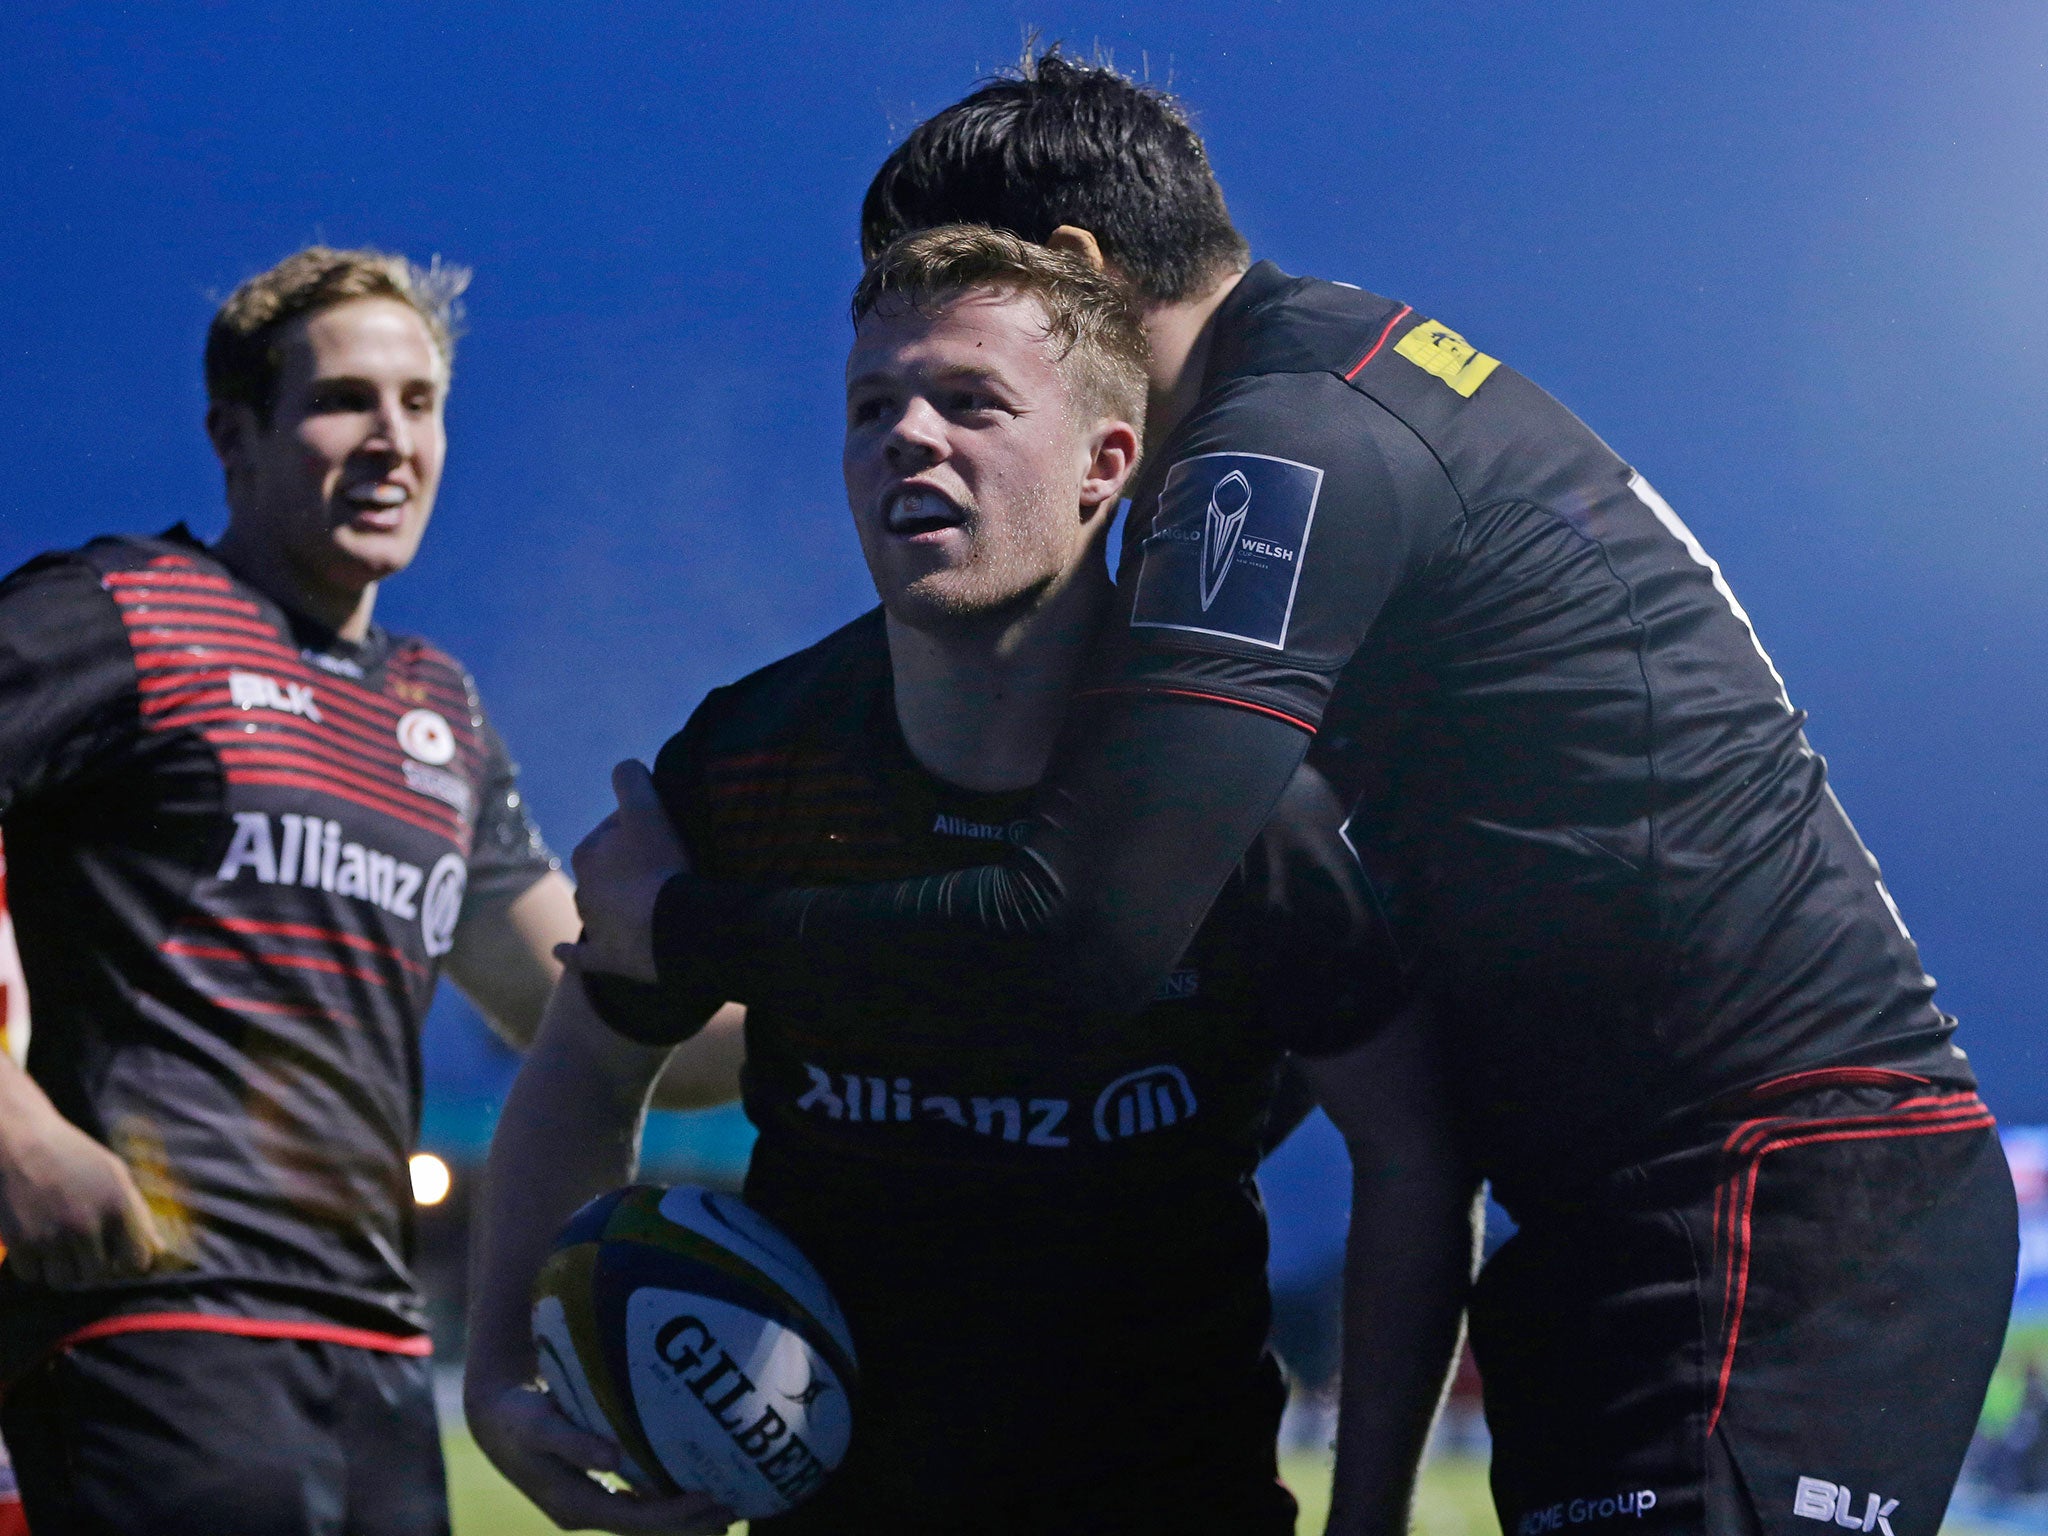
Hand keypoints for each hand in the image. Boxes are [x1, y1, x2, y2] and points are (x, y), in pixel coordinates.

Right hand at [0, 1110, 163, 1287]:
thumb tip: (160, 1250)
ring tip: (59, 1247)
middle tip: (83, 1249)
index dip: (128, 1261)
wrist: (20, 1140)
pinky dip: (34, 1265)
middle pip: (96, 1276)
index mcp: (117, 1207)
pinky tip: (36, 1243)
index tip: (118, 1254)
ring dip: (62, 1269)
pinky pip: (32, 1275)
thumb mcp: (115, 1174)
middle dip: (92, 1266)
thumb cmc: (74, 1155)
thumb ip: (138, 1214)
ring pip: (63, 1281)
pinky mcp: (19, 1242)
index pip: (135, 1261)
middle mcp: (86, 1225)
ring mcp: (51, 1236)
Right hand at [466, 1375, 733, 1533]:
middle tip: (735, 1508)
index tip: (711, 1500)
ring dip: (684, 1517)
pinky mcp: (595, 1489)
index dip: (674, 1515)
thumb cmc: (518, 1418)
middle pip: (646, 1526)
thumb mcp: (539, 1426)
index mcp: (574, 1505)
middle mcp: (585, 1511)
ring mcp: (590, 1503)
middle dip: (690, 1523)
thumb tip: (611, 1459)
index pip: (635, 1519)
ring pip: (645, 1518)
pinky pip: (639, 1502)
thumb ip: (573, 1442)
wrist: (495, 1421)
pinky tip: (693, 1488)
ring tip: (726, 1507)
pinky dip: (666, 1499)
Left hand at [569, 761, 689, 984]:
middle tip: (666, 865)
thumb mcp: (646, 807)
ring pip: (600, 908)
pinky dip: (572, 954)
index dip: (641, 826)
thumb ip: (631, 777)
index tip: (666, 831)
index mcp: (587, 852)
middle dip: (628, 865)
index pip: (614, 828)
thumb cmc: (659, 864)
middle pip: (608, 869)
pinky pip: (582, 956)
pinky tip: (560, 952)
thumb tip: (624, 768)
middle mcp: (582, 890)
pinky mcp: (606, 958)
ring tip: (650, 904)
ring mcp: (594, 926)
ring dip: (615, 905)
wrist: (670, 926)